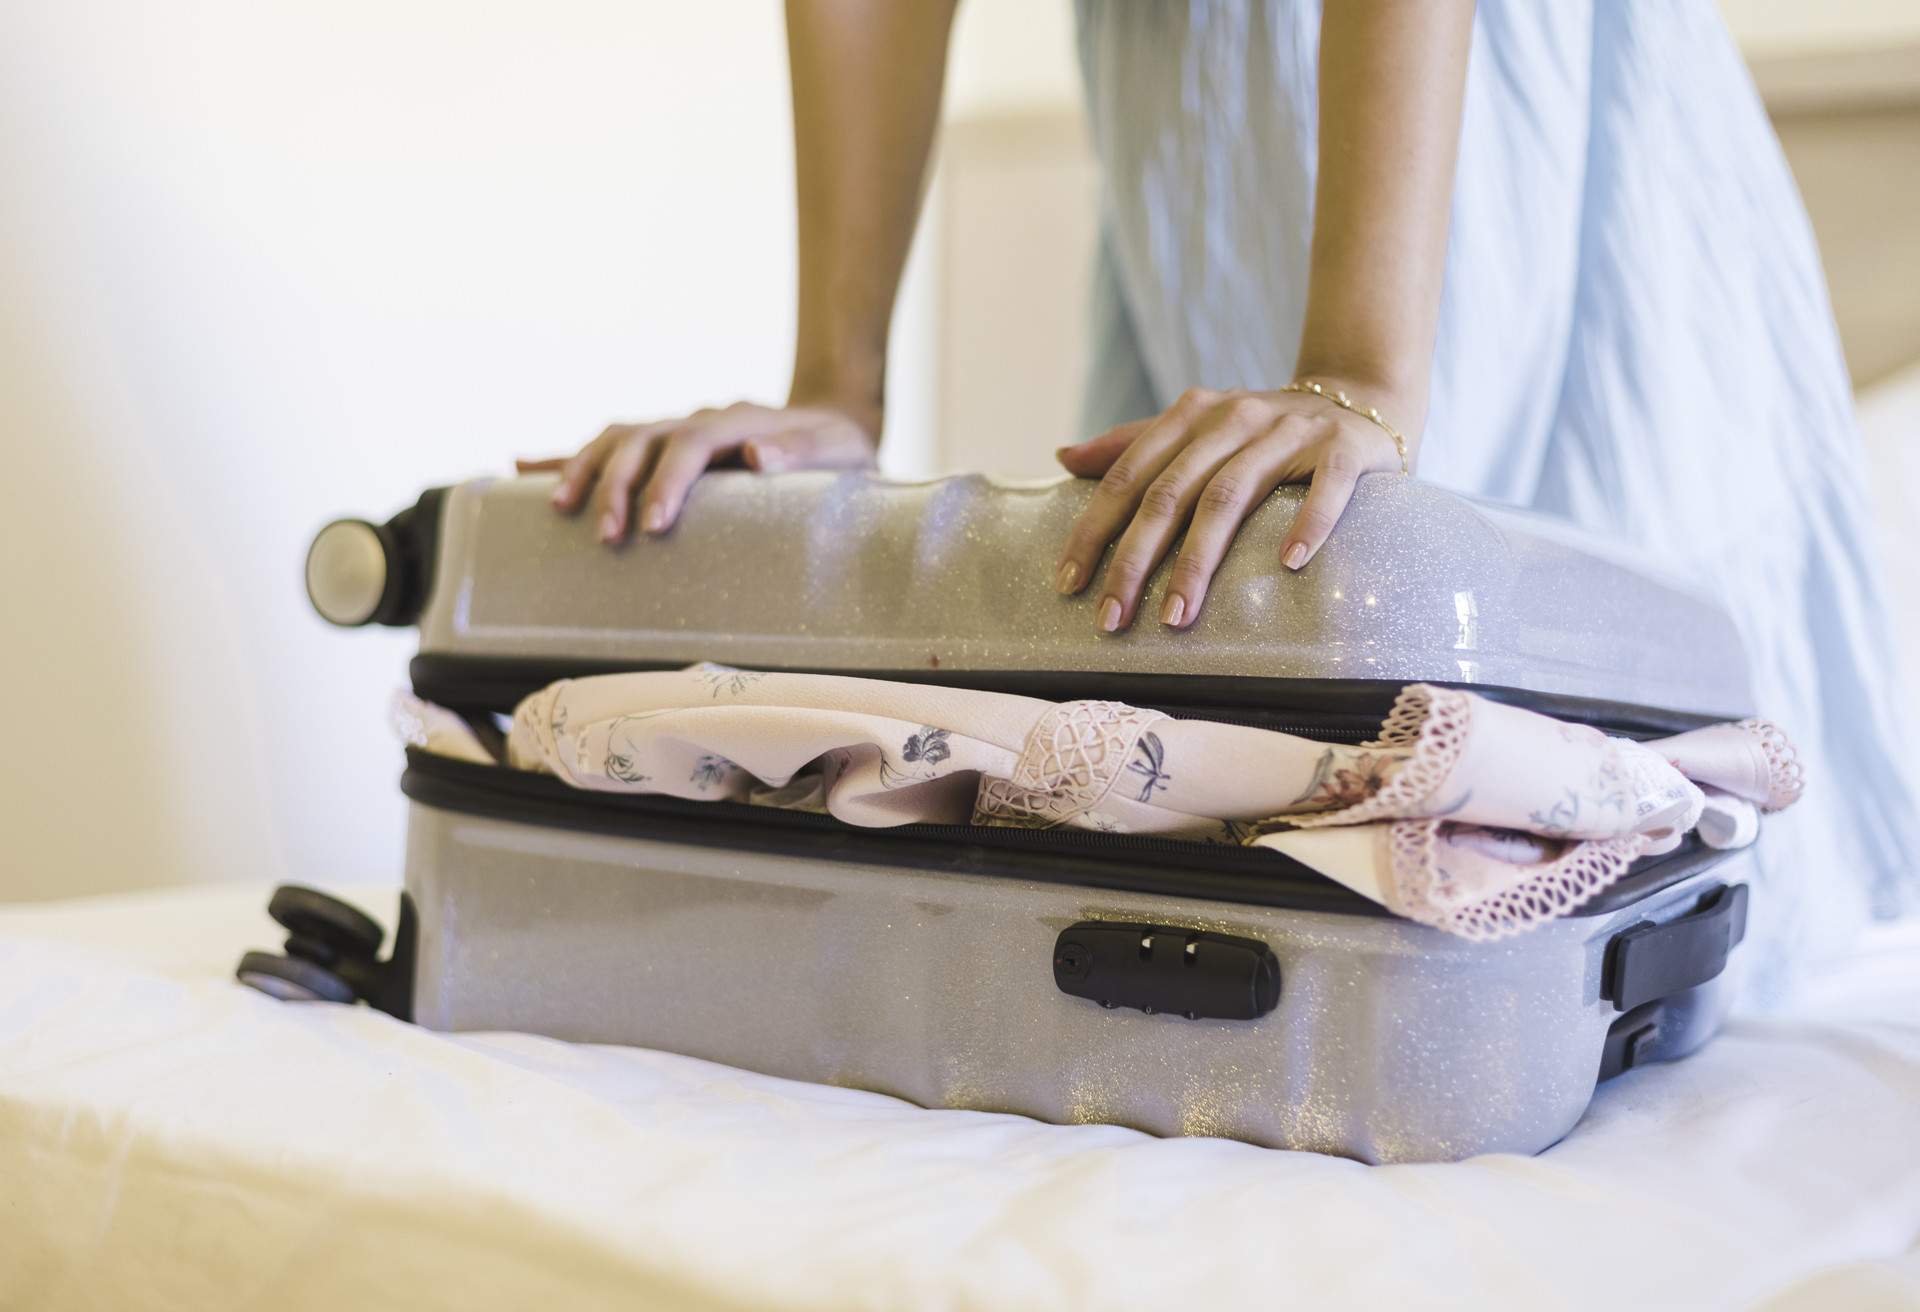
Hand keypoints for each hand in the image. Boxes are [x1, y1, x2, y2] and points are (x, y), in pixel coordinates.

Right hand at [518, 396, 879, 542]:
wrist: (832, 425)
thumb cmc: (836, 449)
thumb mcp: (836, 450)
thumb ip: (800, 453)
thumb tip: (758, 456)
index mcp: (735, 421)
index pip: (691, 446)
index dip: (668, 483)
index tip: (653, 525)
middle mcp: (696, 419)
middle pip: (641, 440)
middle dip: (617, 485)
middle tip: (607, 537)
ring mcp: (675, 428)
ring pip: (614, 438)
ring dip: (582, 469)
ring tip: (558, 510)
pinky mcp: (661, 446)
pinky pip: (607, 447)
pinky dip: (563, 457)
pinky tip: (520, 468)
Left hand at [1051, 383, 1415, 631]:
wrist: (1362, 399)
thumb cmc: (1263, 431)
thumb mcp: (1198, 427)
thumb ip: (1132, 444)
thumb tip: (1063, 457)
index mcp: (1192, 415)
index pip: (1129, 476)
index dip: (1094, 530)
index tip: (1068, 585)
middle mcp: (1235, 419)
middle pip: (1171, 493)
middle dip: (1135, 560)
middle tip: (1111, 618)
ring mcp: (1291, 432)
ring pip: (1232, 496)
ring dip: (1199, 560)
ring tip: (1176, 618)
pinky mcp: (1344, 449)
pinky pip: (1325, 488)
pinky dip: (1307, 523)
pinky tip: (1289, 565)